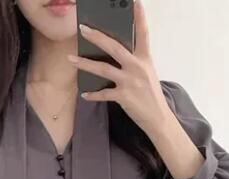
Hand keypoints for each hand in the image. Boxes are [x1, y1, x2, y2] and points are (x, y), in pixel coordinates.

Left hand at [67, 0, 171, 135]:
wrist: (157, 117)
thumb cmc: (150, 94)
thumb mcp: (146, 72)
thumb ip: (134, 60)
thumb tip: (116, 52)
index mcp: (145, 58)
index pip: (143, 32)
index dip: (138, 16)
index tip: (133, 0)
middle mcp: (137, 67)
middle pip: (114, 47)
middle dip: (97, 37)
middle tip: (82, 28)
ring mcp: (130, 82)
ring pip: (103, 69)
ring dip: (85, 64)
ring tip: (71, 59)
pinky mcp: (124, 96)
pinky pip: (103, 94)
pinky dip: (93, 94)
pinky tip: (84, 94)